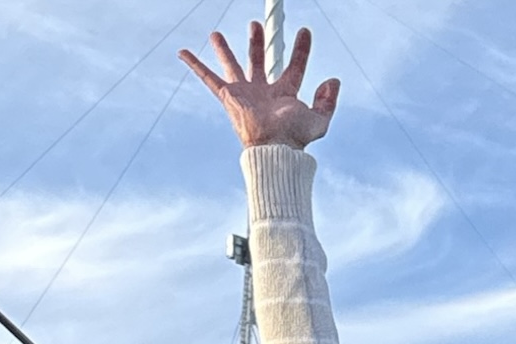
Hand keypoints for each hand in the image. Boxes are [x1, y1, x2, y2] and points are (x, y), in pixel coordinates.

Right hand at [179, 23, 339, 150]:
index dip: (301, 50)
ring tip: (216, 34)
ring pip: (232, 65)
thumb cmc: (296, 138)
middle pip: (257, 61)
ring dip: (224, 50)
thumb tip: (333, 80)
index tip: (305, 31)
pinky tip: (182, 52)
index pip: (294, 66)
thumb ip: (328, 102)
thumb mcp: (320, 121)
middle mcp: (263, 91)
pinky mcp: (229, 97)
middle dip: (257, 42)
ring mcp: (245, 93)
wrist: (274, 147)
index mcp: (285, 94)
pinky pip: (207, 78)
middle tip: (255, 25)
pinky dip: (195, 65)